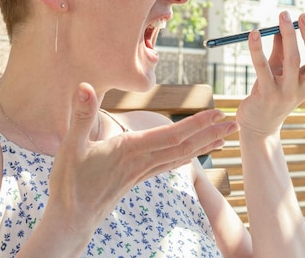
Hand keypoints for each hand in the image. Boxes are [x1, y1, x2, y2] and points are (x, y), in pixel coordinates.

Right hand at [47, 82, 238, 233]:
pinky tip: (194, 153)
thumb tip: (83, 86)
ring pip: (180, 156)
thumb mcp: (71, 146)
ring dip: (204, 145)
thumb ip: (81, 115)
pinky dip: (187, 156)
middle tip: (235, 122)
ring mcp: (143, 172)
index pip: (172, 135)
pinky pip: (169, 164)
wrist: (71, 219)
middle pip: (184, 146)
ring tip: (224, 136)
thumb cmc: (70, 183)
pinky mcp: (139, 177)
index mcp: (131, 150)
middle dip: (211, 133)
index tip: (217, 113)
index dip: (197, 124)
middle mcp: (142, 162)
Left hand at [235, 11, 304, 135]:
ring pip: (292, 61)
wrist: (257, 127)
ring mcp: (284, 93)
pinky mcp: (265, 95)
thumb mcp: (279, 71)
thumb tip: (280, 25)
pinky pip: (262, 68)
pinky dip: (258, 49)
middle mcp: (301, 89)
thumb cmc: (269, 93)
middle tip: (304, 14)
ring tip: (283, 15)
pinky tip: (253, 34)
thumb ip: (281, 49)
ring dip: (289, 35)